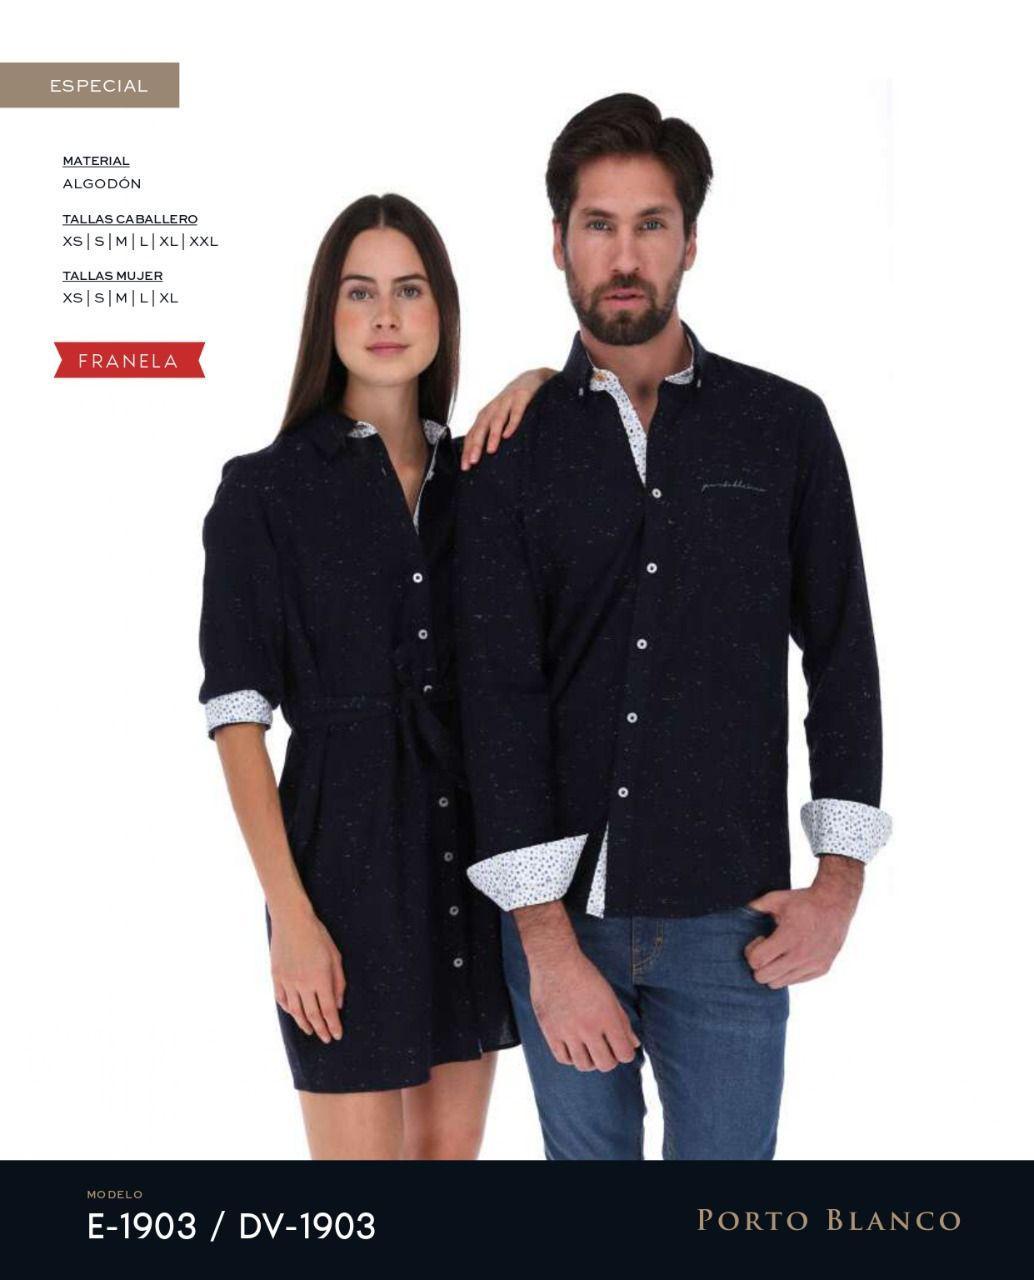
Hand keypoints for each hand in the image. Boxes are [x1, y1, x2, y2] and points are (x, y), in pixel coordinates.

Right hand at [269, 905, 345, 1043]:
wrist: (292, 921)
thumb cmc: (318, 936)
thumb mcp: (335, 957)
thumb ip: (338, 982)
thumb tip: (338, 1004)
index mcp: (320, 979)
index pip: (328, 1010)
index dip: (333, 1025)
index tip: (337, 1035)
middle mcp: (303, 984)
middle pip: (312, 1015)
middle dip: (321, 1029)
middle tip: (326, 1039)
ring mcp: (287, 982)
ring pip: (295, 1011)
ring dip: (304, 1024)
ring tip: (311, 1031)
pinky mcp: (276, 977)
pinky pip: (281, 999)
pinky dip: (288, 1010)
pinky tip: (294, 1014)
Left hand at [460, 367, 554, 469]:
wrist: (532, 378)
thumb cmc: (513, 403)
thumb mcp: (500, 416)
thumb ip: (491, 432)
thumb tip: (482, 456)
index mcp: (486, 415)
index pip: (472, 434)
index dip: (467, 450)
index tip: (465, 468)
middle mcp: (493, 408)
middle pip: (481, 428)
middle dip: (475, 445)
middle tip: (472, 462)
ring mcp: (507, 401)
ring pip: (497, 420)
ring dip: (492, 435)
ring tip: (490, 451)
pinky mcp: (522, 396)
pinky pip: (517, 411)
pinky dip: (512, 422)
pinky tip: (509, 434)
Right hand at [527, 945, 639, 1071]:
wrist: (554, 962)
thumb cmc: (585, 975)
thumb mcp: (609, 995)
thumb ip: (622, 1021)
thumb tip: (634, 1044)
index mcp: (607, 1017)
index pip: (624, 1054)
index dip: (625, 1053)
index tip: (620, 1047)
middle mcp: (589, 1027)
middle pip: (606, 1064)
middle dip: (609, 1059)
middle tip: (605, 1049)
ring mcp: (568, 1031)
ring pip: (584, 1065)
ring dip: (590, 1060)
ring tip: (588, 1048)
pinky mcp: (550, 1032)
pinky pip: (564, 1059)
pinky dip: (571, 1057)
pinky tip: (573, 1046)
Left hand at [743, 861, 861, 987]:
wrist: (835, 904)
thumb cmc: (804, 901)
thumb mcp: (777, 898)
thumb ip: (756, 907)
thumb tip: (739, 913)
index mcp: (788, 937)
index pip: (757, 961)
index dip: (751, 952)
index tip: (759, 940)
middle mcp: (801, 954)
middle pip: (764, 977)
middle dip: (758, 965)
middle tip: (765, 950)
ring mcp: (813, 964)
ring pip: (779, 983)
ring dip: (772, 971)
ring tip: (778, 954)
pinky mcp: (822, 969)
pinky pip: (795, 981)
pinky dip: (788, 973)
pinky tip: (790, 957)